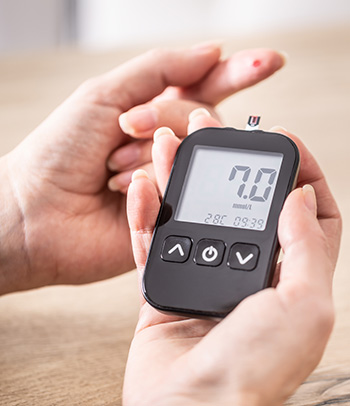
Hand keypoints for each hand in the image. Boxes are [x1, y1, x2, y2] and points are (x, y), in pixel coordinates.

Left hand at [0, 44, 284, 293]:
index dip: (241, 73)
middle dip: (166, 123)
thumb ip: (160, 71)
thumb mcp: (105, 95)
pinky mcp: (170, 214)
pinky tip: (122, 192)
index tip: (270, 62)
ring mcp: (172, 180)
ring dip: (146, 158)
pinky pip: (185, 197)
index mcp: (154, 112)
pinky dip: (150, 189)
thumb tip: (213, 52)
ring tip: (110, 171)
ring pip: (196, 159)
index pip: (209, 86)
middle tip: (126, 131)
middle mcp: (167, 145)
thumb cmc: (59, 153)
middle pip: (204, 122)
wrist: (38, 215)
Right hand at [124, 111, 341, 405]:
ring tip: (169, 144)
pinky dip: (146, 214)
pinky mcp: (165, 284)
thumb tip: (301, 195)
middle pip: (239, 203)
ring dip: (179, 178)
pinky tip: (142, 186)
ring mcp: (203, 274)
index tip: (280, 140)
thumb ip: (305, 247)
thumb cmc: (254, 370)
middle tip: (212, 127)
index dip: (298, 171)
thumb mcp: (304, 307)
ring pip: (191, 213)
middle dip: (226, 162)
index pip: (304, 212)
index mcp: (290, 276)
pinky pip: (153, 241)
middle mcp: (248, 272)